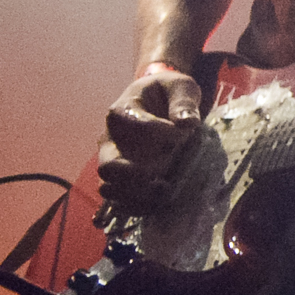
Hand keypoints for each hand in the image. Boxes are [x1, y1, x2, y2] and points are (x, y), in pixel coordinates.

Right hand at [96, 64, 206, 203]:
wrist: (161, 103)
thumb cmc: (169, 94)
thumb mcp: (180, 87)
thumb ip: (183, 101)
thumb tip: (187, 122)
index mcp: (121, 111)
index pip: (134, 125)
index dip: (161, 133)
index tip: (185, 134)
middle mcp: (110, 140)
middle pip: (107, 166)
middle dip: (137, 175)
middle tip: (167, 173)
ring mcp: (113, 162)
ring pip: (108, 188)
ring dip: (136, 195)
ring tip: (165, 191)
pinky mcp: (121, 178)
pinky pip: (118, 200)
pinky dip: (136, 207)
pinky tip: (159, 204)